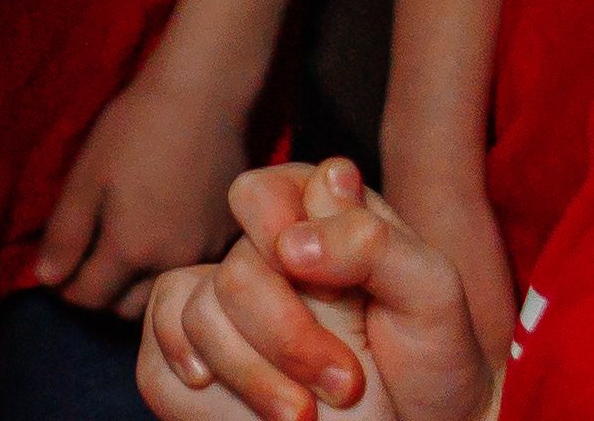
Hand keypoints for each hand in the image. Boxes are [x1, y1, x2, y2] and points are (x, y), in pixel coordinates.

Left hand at [38, 70, 254, 307]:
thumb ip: (66, 234)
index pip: (88, 298)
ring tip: (126, 247)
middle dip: (101, 292)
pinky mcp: (230, 239)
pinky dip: (173, 266)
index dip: (65, 286)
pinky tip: (165, 233)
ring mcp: (208, 254)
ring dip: (138, 286)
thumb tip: (46, 280)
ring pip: (163, 295)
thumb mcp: (87, 177)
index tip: (58, 266)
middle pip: (126, 308)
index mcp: (132, 250)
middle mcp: (173, 263)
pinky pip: (195, 272)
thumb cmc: (136, 129)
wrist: (204, 98)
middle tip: (90, 255)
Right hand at [133, 162, 491, 420]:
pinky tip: (221, 392)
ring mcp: (225, 302)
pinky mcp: (199, 351)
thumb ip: (371, 244)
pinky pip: (160, 352)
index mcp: (315, 210)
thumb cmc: (433, 354)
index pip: (259, 194)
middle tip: (347, 386)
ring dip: (252, 377)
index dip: (280, 239)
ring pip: (196, 320)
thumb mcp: (430, 291)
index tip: (325, 287)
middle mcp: (262, 249)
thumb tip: (291, 242)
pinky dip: (190, 379)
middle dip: (288, 339)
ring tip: (305, 417)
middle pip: (234, 276)